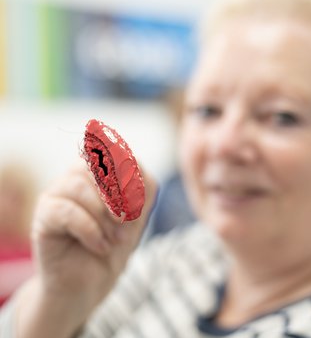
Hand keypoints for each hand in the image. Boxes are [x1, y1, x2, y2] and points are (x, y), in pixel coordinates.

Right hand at [31, 160, 156, 315]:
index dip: (130, 175)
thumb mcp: (137, 215)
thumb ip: (142, 189)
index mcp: (100, 173)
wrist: (92, 282)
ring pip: (79, 186)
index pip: (114, 152)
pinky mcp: (44, 216)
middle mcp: (76, 177)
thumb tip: (136, 167)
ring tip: (114, 239)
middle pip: (95, 165)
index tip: (137, 206)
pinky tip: (100, 246)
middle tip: (126, 222)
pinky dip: (90, 230)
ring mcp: (57, 194)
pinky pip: (66, 211)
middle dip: (118, 196)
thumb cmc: (114, 244)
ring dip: (104, 216)